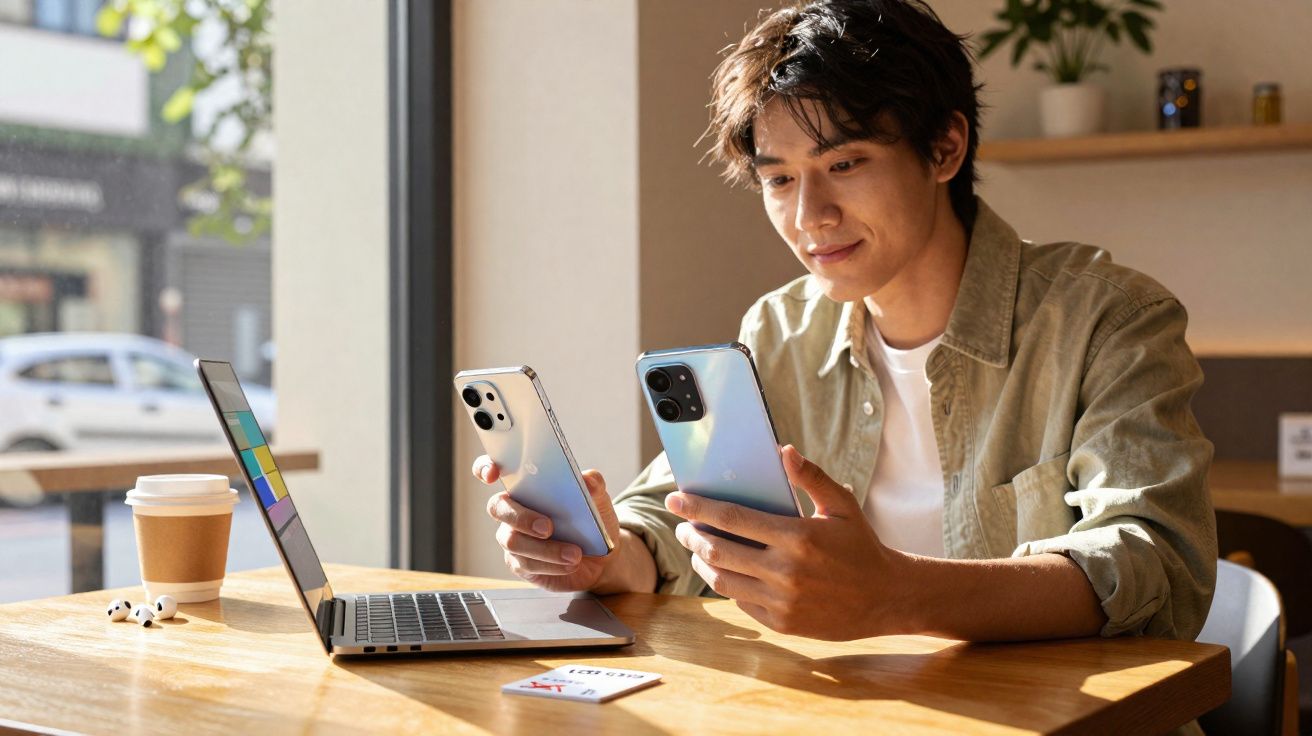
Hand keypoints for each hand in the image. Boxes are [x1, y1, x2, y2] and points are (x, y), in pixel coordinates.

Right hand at [472, 455, 621, 592]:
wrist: (602, 556)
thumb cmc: (592, 520)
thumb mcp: (598, 499)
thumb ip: (593, 485)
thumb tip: (587, 480)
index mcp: (526, 485)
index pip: (493, 469)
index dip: (485, 468)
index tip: (493, 473)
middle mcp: (513, 510)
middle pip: (497, 507)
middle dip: (521, 516)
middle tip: (548, 527)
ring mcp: (513, 538)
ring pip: (513, 541)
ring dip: (546, 549)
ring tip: (575, 554)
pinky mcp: (521, 564)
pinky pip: (527, 564)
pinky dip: (552, 564)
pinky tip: (571, 564)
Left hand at [664, 445, 909, 639]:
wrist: (887, 599)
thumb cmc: (862, 547)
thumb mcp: (842, 506)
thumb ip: (811, 477)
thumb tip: (784, 451)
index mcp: (797, 537)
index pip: (732, 518)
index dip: (698, 507)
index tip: (675, 500)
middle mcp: (785, 571)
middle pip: (718, 550)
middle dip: (692, 535)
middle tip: (683, 526)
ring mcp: (781, 601)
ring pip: (722, 580)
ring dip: (703, 562)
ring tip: (699, 548)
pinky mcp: (781, 623)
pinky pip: (740, 601)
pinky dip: (727, 584)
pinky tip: (727, 570)